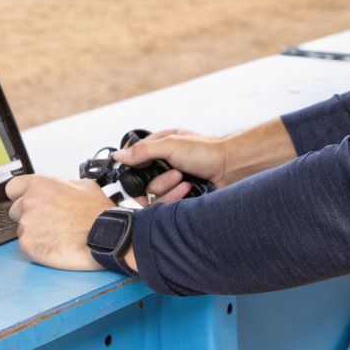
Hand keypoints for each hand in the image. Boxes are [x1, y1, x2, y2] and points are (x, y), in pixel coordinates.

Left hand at [4, 174, 116, 270]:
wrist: (107, 236)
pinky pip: (27, 245)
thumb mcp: (83, 185)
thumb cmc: (98, 212)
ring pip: (22, 229)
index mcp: (40, 185)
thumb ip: (63, 184)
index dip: (21, 196)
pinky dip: (38, 248)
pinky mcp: (28, 245)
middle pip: (15, 211)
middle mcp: (29, 202)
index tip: (28, 202)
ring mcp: (27, 225)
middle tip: (49, 222)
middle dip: (29, 216)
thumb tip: (59, 188)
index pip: (13, 188)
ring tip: (56, 236)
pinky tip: (55, 246)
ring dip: (35, 233)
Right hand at [113, 129, 228, 203]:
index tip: (135, 175)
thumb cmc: (204, 151)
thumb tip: (117, 156)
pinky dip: (176, 197)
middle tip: (176, 173)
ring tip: (185, 180)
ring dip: (169, 188)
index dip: (133, 170)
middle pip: (142, 184)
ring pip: (153, 196)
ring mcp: (171, 183)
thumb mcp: (170, 144)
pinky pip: (166, 205)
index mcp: (158, 148)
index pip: (133, 162)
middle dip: (158, 181)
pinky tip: (189, 189)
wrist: (231, 169)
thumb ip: (142, 151)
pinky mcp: (179, 198)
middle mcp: (162, 166)